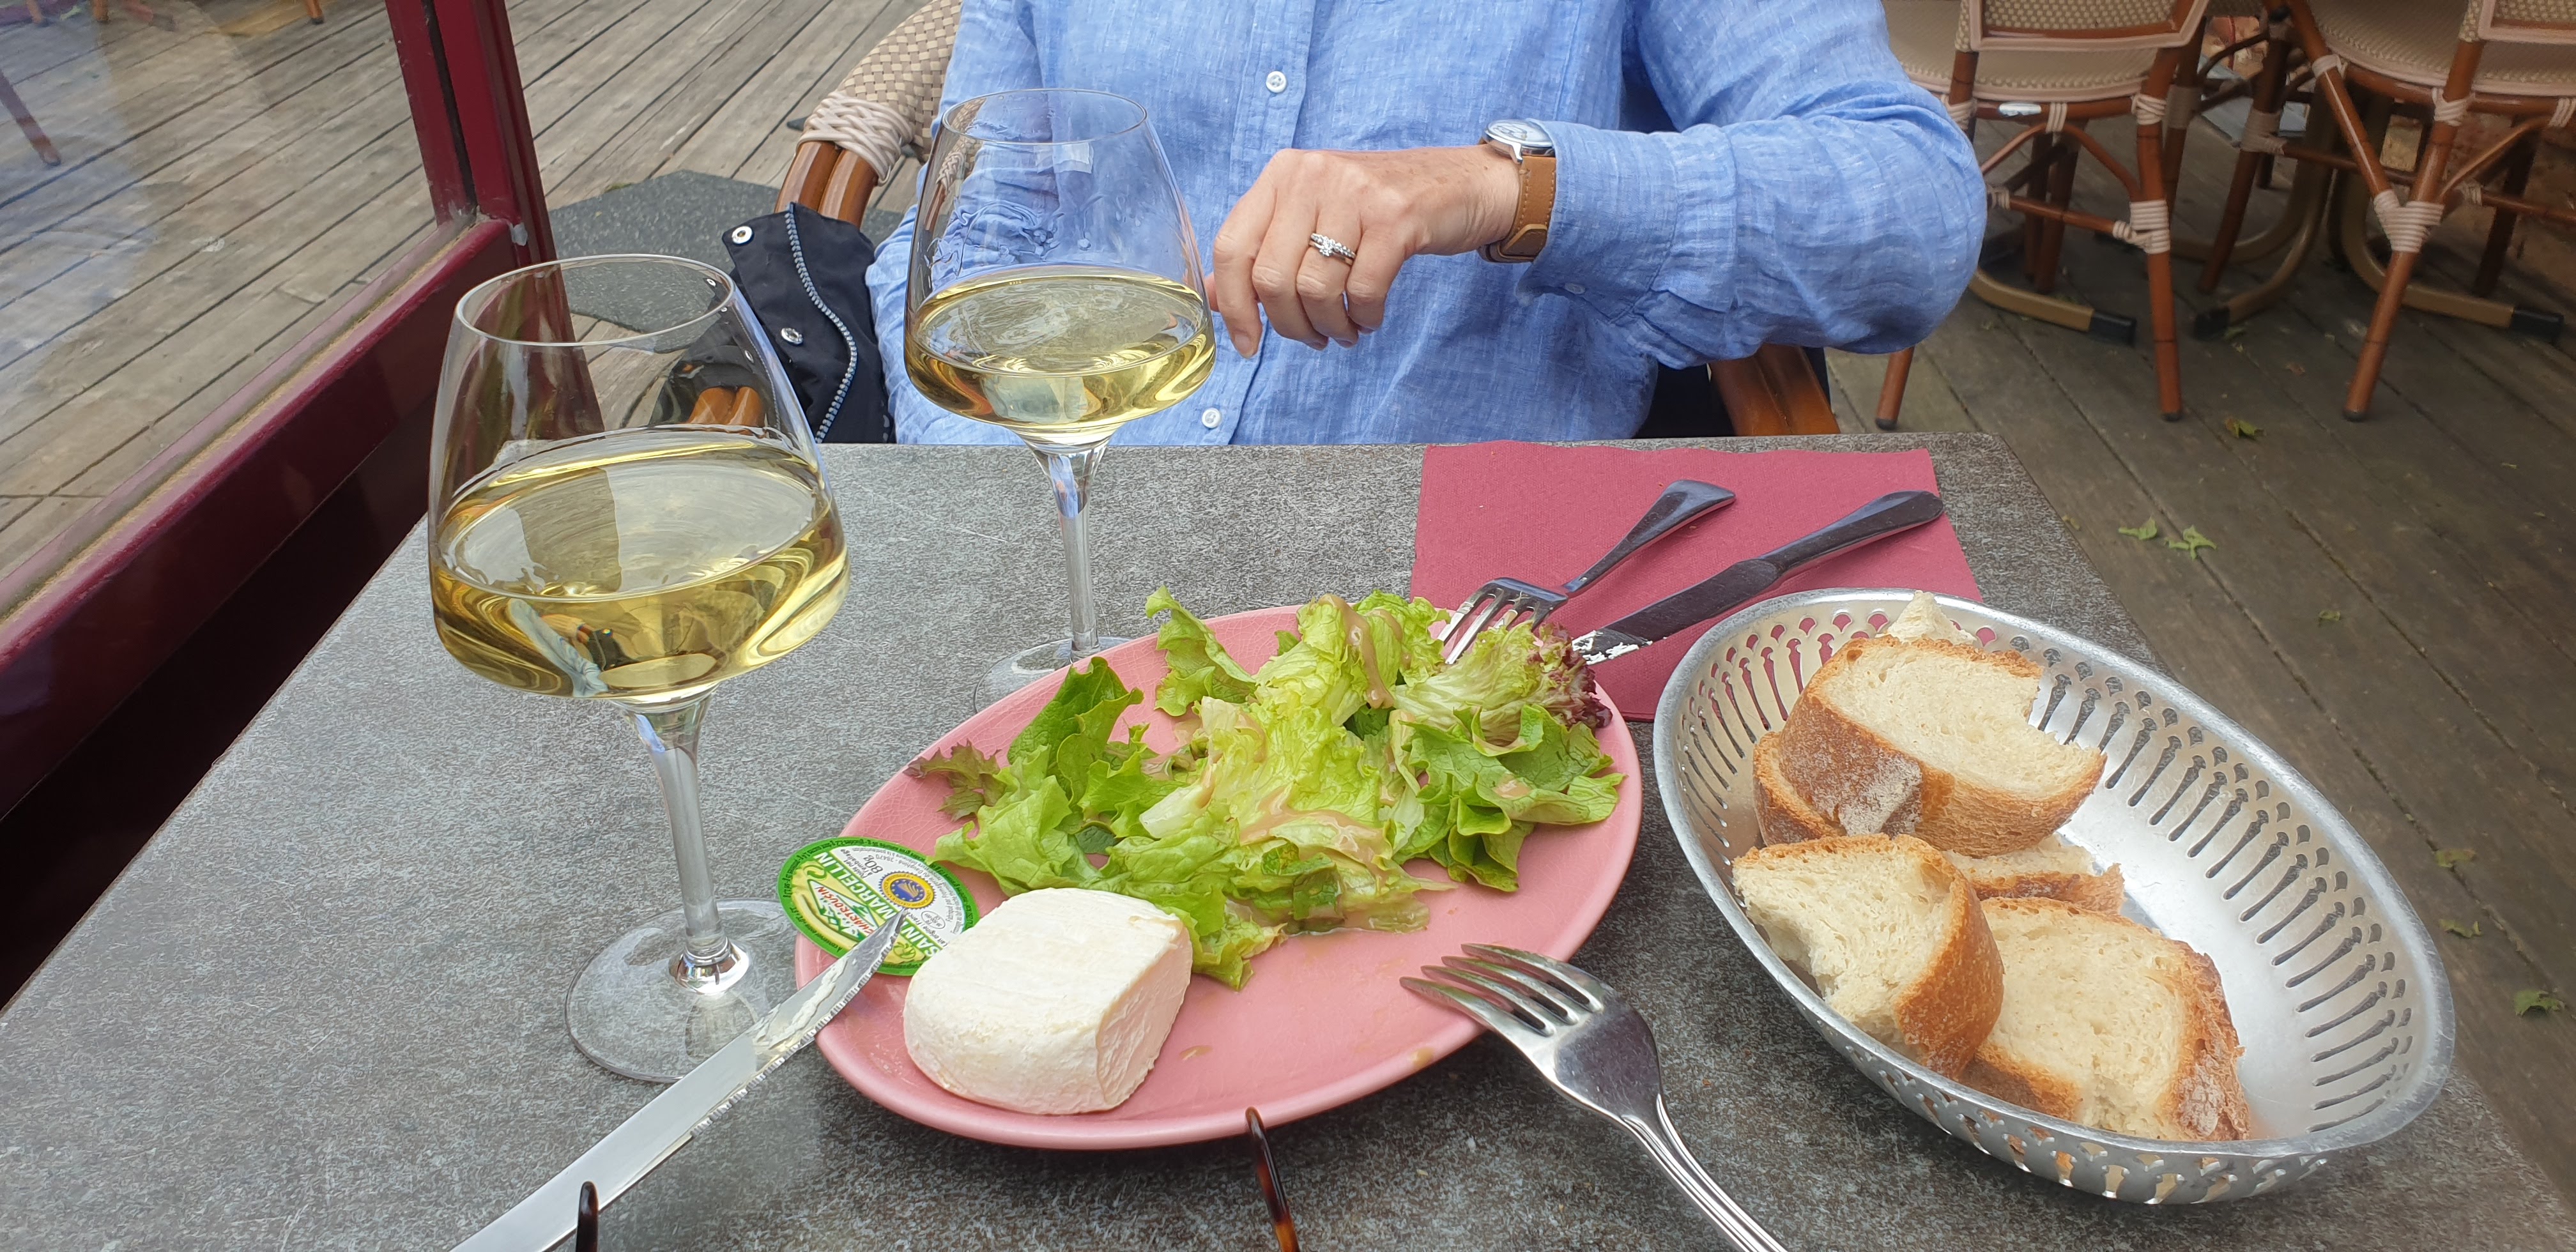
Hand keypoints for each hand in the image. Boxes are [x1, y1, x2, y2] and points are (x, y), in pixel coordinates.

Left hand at [1209, 145, 1519, 353]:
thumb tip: (1213, 299)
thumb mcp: (1314, 217)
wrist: (1460, 184)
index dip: (1235, 306)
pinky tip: (1370, 317)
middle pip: (1272, 277)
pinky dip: (1364, 318)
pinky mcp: (1396, 217)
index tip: (1248, 345)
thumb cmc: (1379, 210)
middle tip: (1314, 338)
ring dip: (1329, 326)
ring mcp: (1355, 192)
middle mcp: (1311, 175)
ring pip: (1316, 289)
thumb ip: (1264, 252)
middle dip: (1290, 326)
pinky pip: (1363, 291)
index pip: (1232, 247)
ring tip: (1345, 330)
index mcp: (1281, 174)